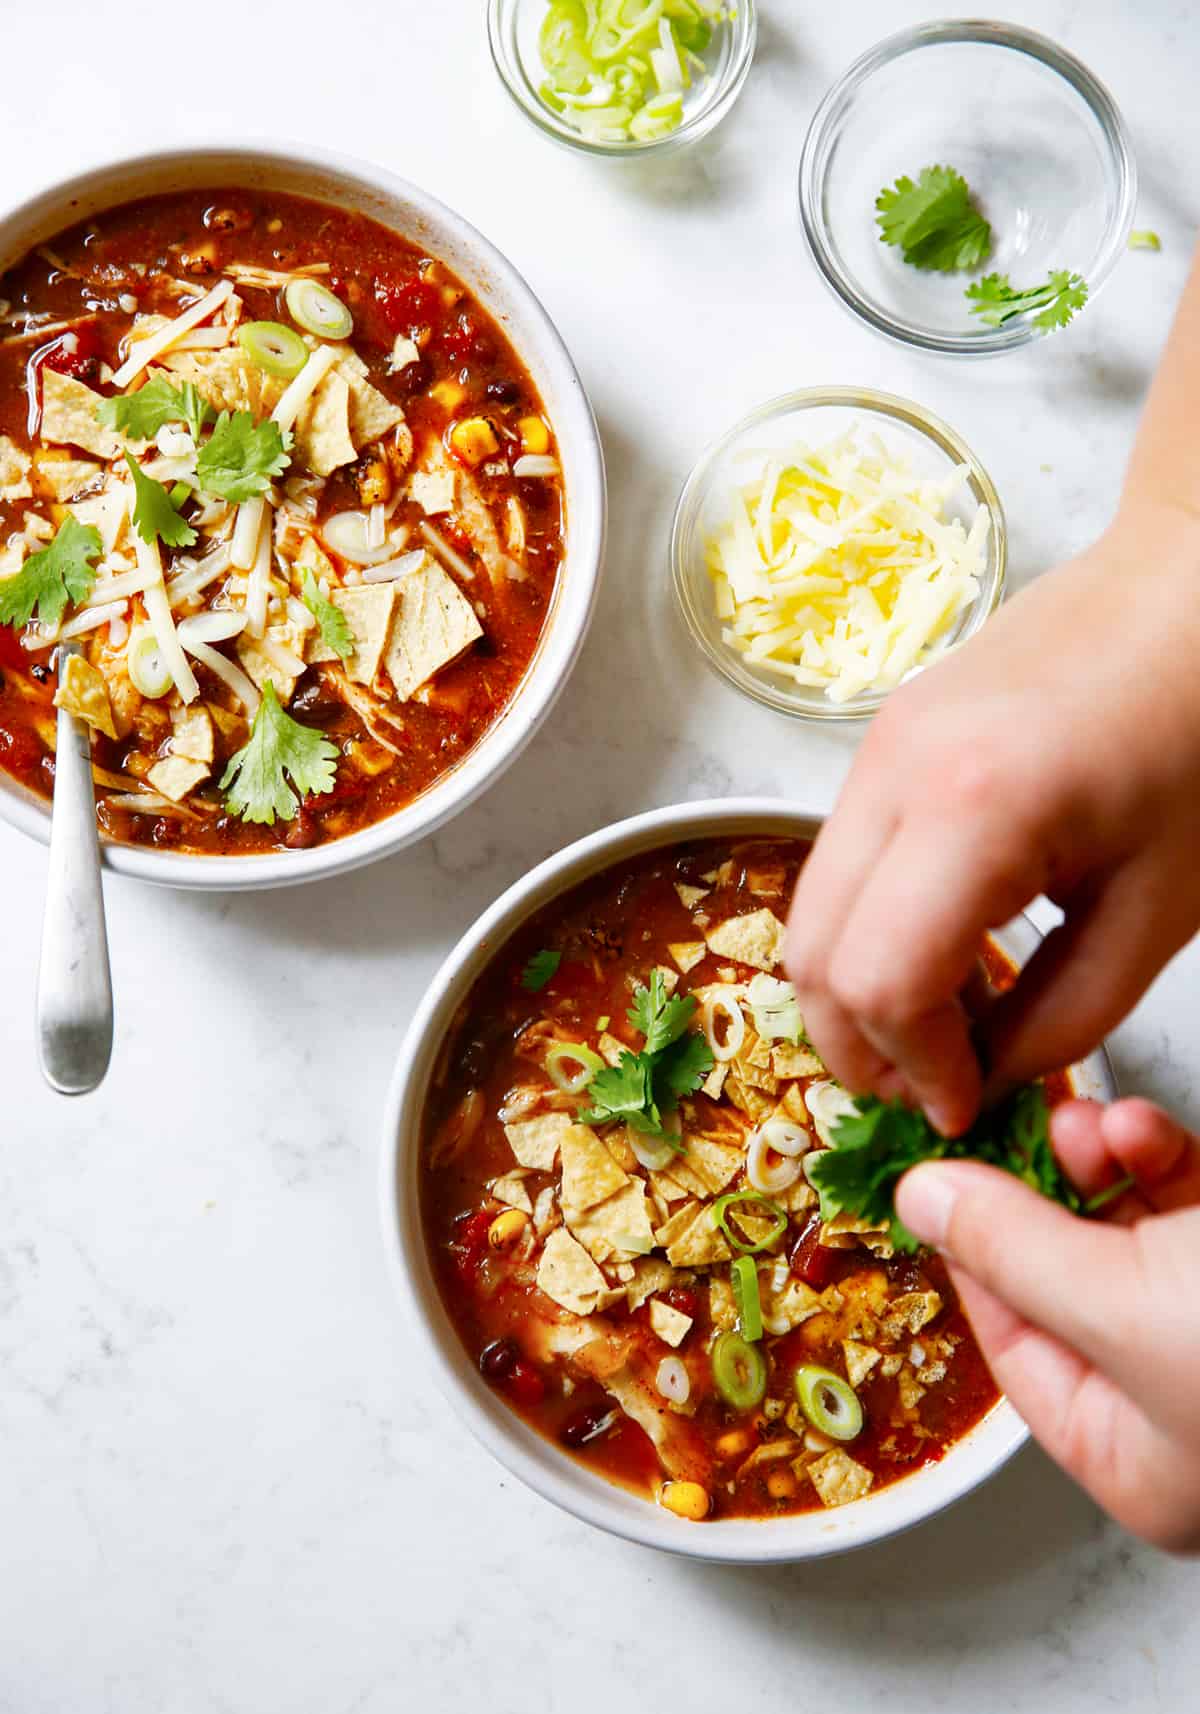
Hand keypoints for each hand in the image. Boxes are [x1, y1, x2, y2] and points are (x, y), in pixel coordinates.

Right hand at [784, 517, 1199, 1134]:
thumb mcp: (1158, 906)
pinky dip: (866, 932)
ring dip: (855, 992)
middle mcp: (892, 772)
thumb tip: (988, 1078)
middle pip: (809, 956)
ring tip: (942, 1026)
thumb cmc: (1199, 733)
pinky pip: (836, 865)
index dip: (915, 1067)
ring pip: (806, 913)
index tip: (967, 1104)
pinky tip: (941, 950)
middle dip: (859, 1046)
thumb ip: (1065, 1015)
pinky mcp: (877, 741)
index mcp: (974, 808)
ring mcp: (872, 749)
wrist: (1185, 586)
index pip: (877, 982)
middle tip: (935, 1086)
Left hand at [897, 1097, 1199, 1552]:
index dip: (973, 1256)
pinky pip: (1181, 1204)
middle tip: (1015, 1128)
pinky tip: (1146, 1131)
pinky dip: (1157, 1157)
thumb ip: (1014, 1252)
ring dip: (1102, 1162)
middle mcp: (1174, 1404)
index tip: (936, 1177)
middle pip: (1068, 1281)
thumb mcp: (1126, 1307)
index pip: (1014, 1350)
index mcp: (1134, 1460)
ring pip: (1127, 1229)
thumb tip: (920, 1201)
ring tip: (1092, 1124)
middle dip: (1042, 1191)